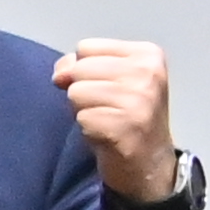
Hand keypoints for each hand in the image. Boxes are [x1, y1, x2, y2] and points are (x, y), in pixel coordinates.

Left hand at [55, 39, 178, 205]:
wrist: (150, 162)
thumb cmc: (127, 115)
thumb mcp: (112, 79)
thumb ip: (82, 65)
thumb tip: (60, 75)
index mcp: (148, 54)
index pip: (86, 47)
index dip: (83, 69)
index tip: (106, 87)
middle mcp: (148, 73)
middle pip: (80, 68)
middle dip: (83, 90)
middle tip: (106, 108)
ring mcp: (139, 100)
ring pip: (76, 92)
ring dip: (83, 110)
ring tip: (106, 120)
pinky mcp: (125, 125)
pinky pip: (81, 117)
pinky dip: (88, 129)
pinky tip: (107, 134)